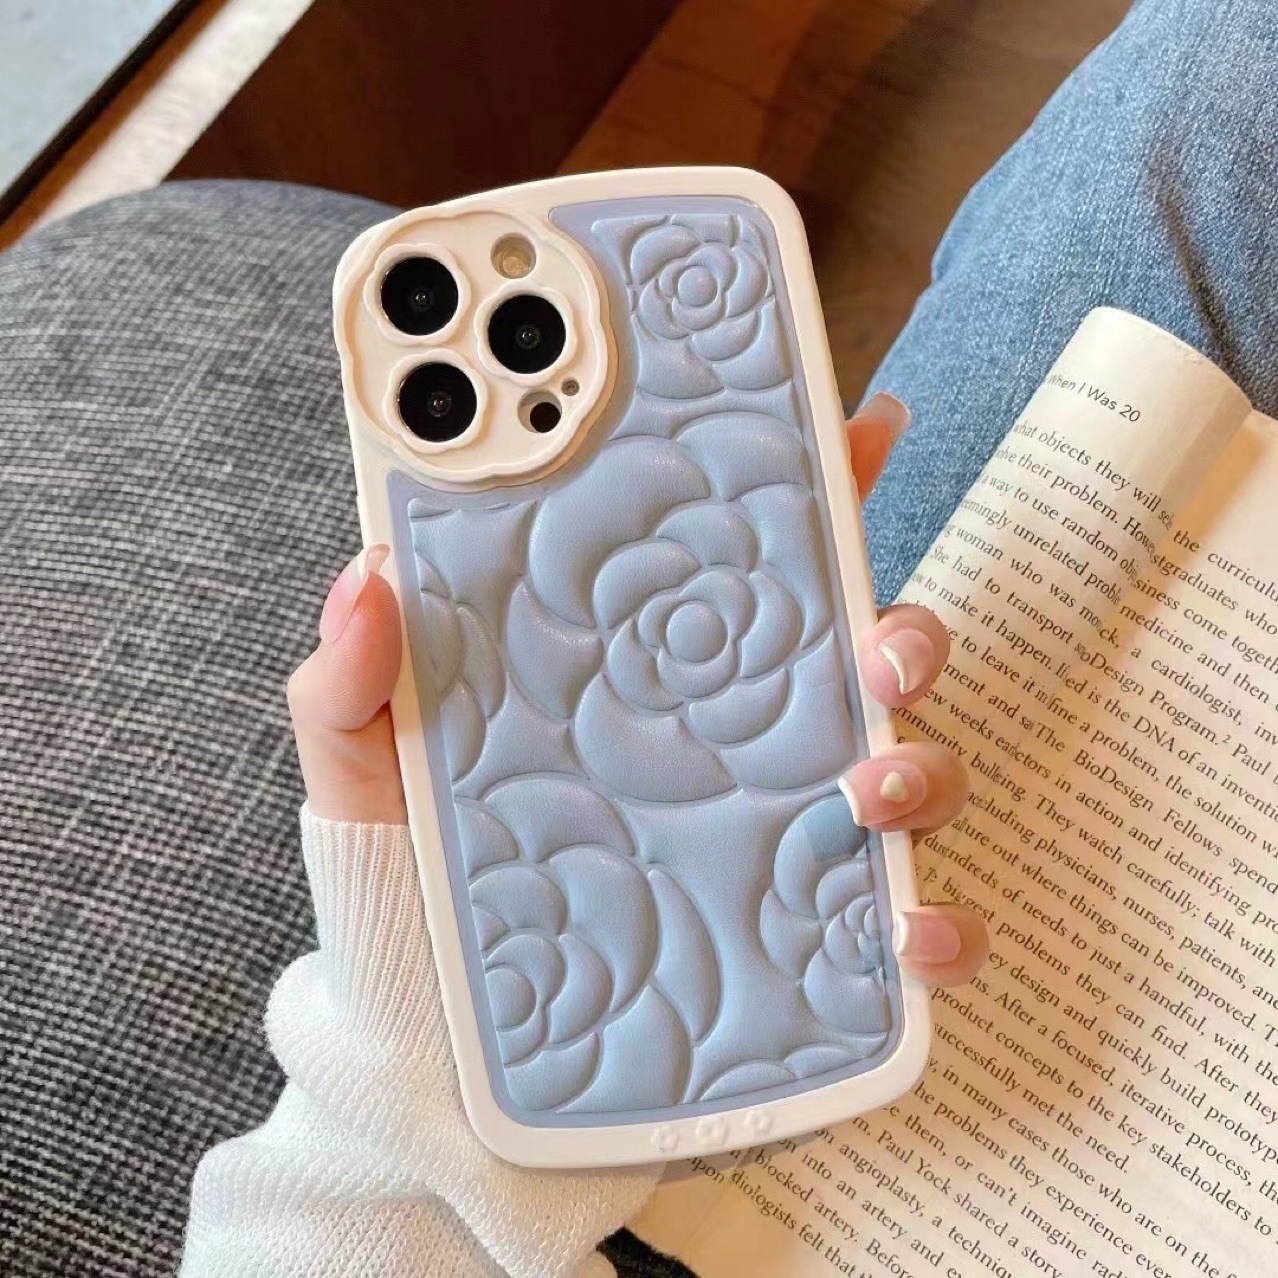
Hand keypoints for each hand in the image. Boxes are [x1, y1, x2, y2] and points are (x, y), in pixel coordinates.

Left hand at [287, 392, 986, 987]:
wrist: (434, 1031)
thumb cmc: (418, 873)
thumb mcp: (369, 765)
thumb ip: (353, 679)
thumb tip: (371, 572)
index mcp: (656, 679)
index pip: (752, 570)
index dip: (820, 490)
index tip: (867, 428)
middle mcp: (740, 748)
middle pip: (866, 660)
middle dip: (906, 634)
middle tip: (878, 653)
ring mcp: (784, 844)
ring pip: (912, 775)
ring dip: (924, 768)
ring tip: (866, 793)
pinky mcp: (806, 948)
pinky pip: (911, 928)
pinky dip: (939, 926)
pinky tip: (905, 932)